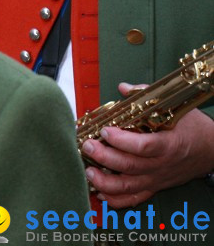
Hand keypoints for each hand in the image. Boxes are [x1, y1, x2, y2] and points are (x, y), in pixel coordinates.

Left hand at [81, 82, 213, 207]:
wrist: (211, 150)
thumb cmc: (192, 128)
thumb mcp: (175, 108)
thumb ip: (146, 97)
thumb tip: (123, 88)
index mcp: (167, 144)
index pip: (143, 146)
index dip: (121, 141)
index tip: (105, 131)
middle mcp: (161, 165)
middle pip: (130, 166)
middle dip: (104, 158)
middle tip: (87, 146)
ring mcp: (156, 178)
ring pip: (129, 187)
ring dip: (105, 182)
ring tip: (89, 171)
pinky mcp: (154, 187)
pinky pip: (134, 199)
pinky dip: (116, 200)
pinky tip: (100, 193)